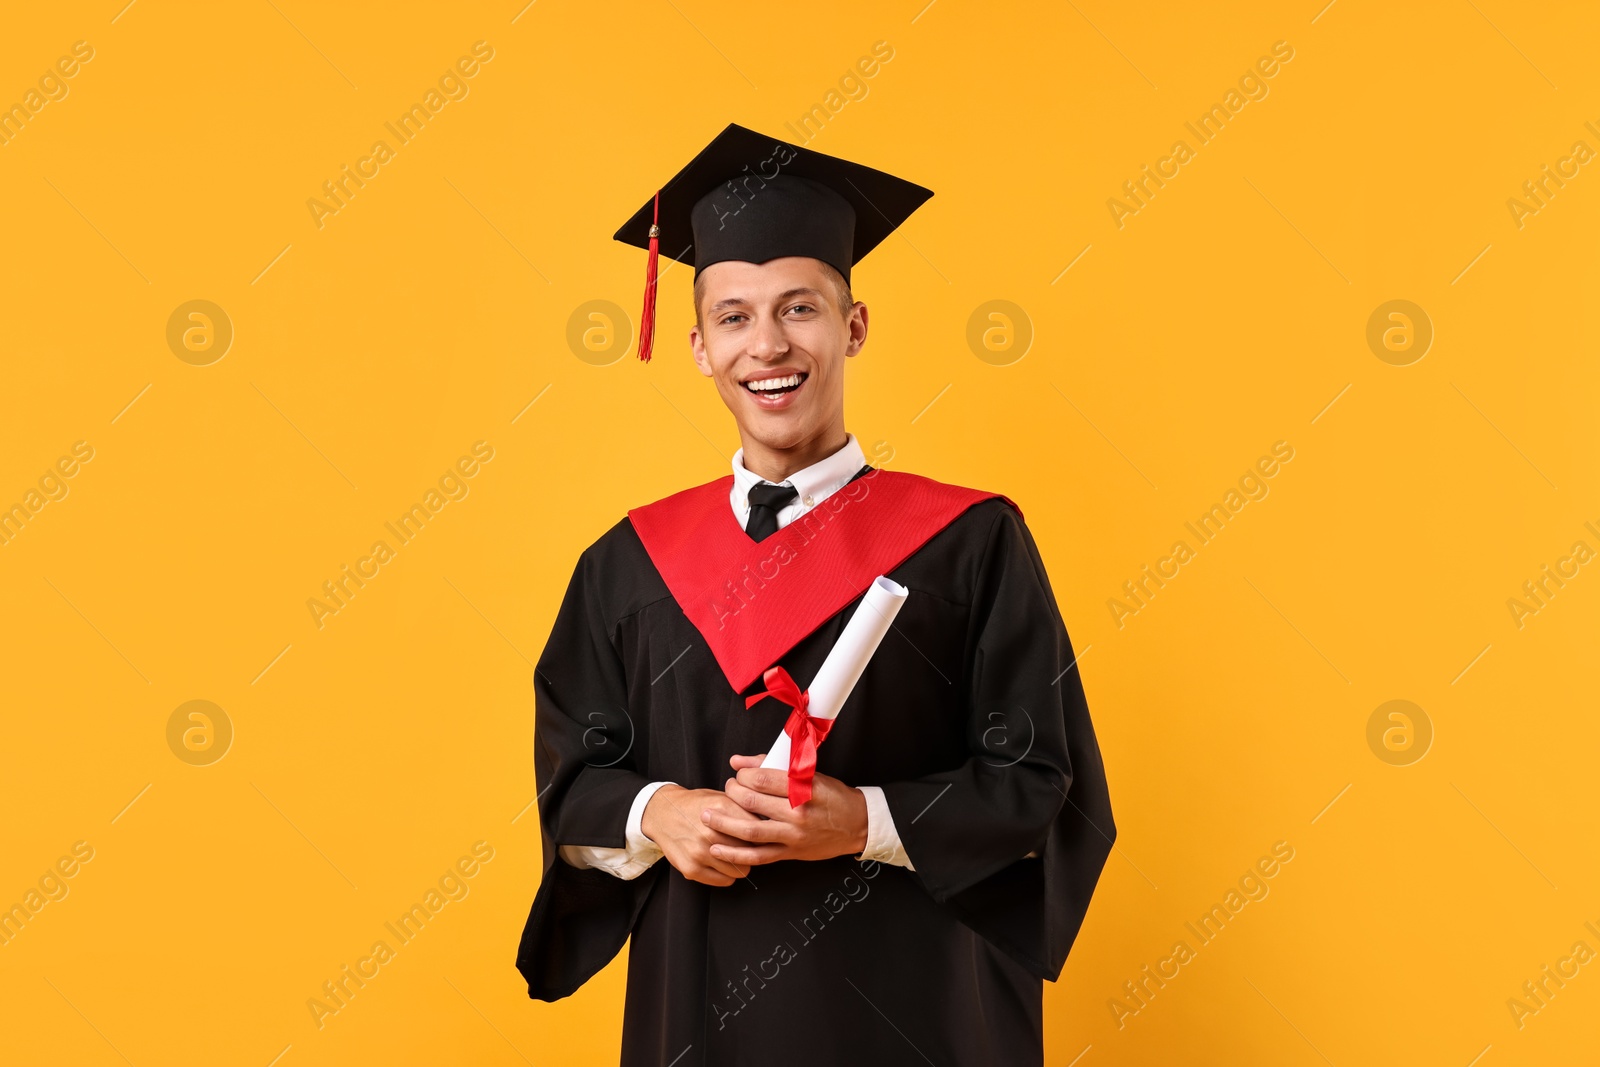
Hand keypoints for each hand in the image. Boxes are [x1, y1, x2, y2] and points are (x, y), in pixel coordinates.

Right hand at [640, 784, 758, 886]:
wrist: (662, 813)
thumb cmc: (696, 805)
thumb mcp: (721, 797)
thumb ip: (744, 808)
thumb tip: (771, 821)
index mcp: (721, 809)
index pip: (758, 828)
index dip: (764, 832)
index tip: (764, 834)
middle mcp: (710, 831)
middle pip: (752, 851)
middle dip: (754, 850)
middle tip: (748, 846)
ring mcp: (700, 852)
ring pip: (741, 870)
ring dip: (741, 864)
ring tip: (734, 855)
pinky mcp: (692, 869)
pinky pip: (725, 881)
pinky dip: (727, 874)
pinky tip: (722, 863)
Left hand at [704, 753, 868, 865]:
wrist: (857, 824)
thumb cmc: (832, 796)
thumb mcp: (808, 774)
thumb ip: (771, 766)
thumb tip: (738, 761)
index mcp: (802, 788)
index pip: (760, 779)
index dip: (742, 775)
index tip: (739, 774)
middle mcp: (797, 812)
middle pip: (751, 802)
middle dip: (731, 793)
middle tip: (727, 789)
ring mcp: (793, 835)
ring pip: (749, 830)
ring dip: (723, 823)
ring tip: (707, 816)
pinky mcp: (790, 853)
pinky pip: (758, 856)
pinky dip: (735, 854)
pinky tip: (717, 848)